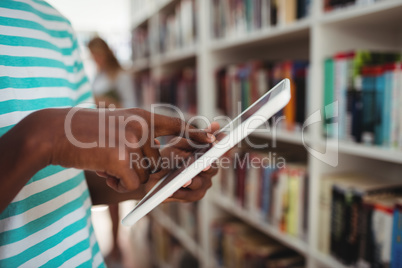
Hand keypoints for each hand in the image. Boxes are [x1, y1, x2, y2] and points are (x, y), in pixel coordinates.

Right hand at [34, 108, 214, 192]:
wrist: (54, 132)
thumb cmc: (86, 133)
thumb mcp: (118, 127)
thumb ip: (140, 139)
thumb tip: (159, 163)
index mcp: (141, 116)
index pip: (176, 125)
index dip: (196, 133)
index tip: (214, 138)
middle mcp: (141, 126)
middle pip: (160, 159)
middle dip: (148, 167)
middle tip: (130, 162)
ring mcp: (132, 140)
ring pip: (146, 173)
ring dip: (127, 175)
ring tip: (105, 162)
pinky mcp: (121, 157)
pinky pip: (132, 183)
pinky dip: (118, 183)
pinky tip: (102, 170)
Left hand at [144, 122, 219, 202]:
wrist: (153, 173)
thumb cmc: (170, 154)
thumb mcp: (181, 142)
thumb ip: (197, 135)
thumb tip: (216, 124)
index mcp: (209, 155)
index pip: (219, 150)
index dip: (221, 148)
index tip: (216, 146)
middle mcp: (210, 170)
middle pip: (212, 169)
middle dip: (206, 167)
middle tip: (203, 166)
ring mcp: (203, 184)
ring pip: (200, 183)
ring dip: (192, 182)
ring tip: (184, 180)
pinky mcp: (194, 195)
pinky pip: (189, 196)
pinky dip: (180, 193)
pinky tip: (171, 191)